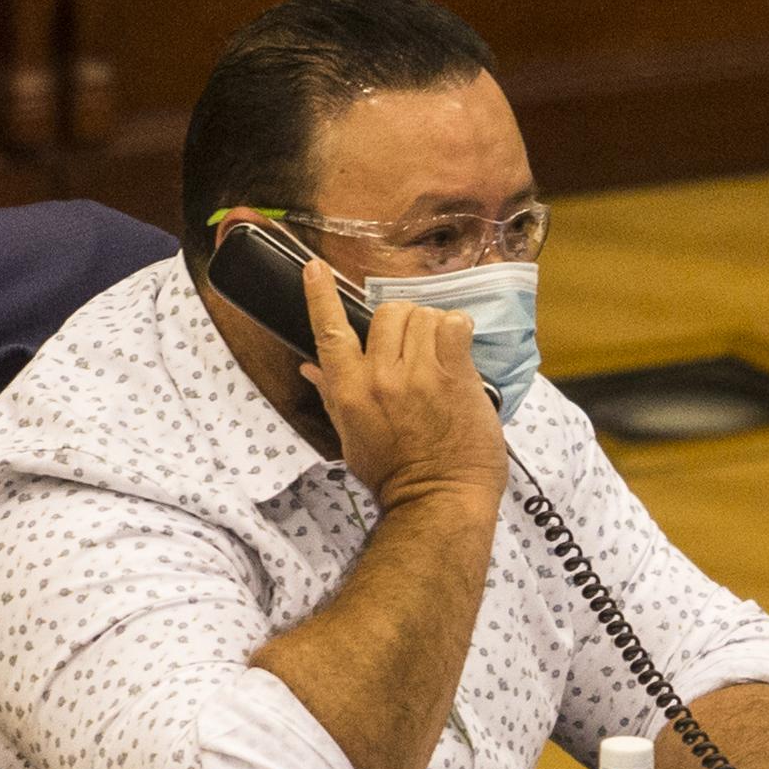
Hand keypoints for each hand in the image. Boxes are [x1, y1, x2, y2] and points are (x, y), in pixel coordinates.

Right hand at [299, 258, 506, 511]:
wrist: (439, 499)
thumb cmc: (394, 474)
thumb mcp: (352, 438)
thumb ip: (334, 395)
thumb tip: (310, 367)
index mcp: (349, 391)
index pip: (328, 331)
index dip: (320, 295)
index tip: (314, 268)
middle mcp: (380, 377)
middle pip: (386, 313)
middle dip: (401, 324)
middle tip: (414, 350)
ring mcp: (419, 374)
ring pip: (422, 316)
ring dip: (432, 328)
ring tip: (439, 356)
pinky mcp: (454, 375)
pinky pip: (454, 325)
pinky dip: (458, 331)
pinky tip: (458, 353)